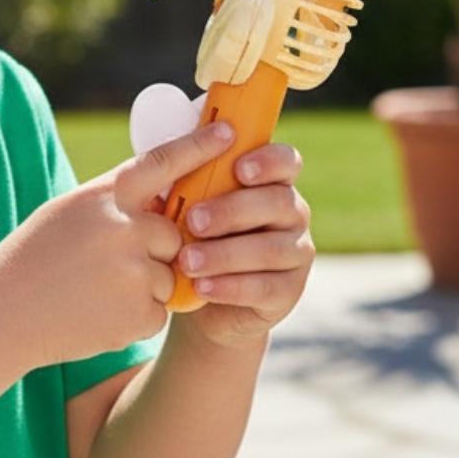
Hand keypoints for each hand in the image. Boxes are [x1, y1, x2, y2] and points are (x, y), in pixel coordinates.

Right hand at [0, 120, 237, 369]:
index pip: (164, 162)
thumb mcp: (71, 211)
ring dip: (143, 286)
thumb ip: (117, 199)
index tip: (230, 131)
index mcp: (106, 196)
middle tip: (108, 264)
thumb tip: (164, 187)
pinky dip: (136, 315)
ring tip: (95, 292)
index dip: (199, 145)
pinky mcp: (139, 314)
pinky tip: (98, 315)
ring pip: (169, 275)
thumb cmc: (35, 258)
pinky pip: (160, 311)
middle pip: (173, 233)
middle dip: (154, 249)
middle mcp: (126, 229)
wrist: (1, 316)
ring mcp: (135, 273)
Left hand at [165, 142, 313, 349]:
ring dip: (226, 254)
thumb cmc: (193, 237)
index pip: (286, 161)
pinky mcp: (291, 290)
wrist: (199, 296)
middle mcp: (293, 213)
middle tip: (193, 221)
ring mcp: (297, 252)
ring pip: (272, 249)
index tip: (239, 169)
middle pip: (279, 202)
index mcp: (271, 182)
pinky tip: (202, 286)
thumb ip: (180, 189)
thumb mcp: (184, 209)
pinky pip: (267, 287)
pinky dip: (232, 287)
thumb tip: (161, 175)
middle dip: (233, 210)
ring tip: (187, 261)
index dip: (269, 161)